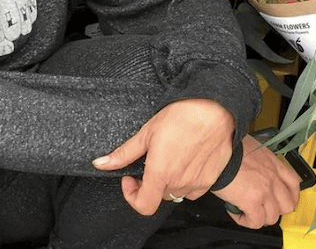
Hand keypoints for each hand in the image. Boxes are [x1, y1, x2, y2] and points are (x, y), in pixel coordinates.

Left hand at [92, 98, 233, 214]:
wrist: (215, 109)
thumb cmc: (182, 116)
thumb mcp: (147, 132)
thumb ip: (123, 153)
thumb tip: (99, 163)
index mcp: (161, 173)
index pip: (143, 206)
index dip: (132, 195)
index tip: (131, 178)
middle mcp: (179, 182)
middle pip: (158, 195)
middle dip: (150, 182)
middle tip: (152, 160)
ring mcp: (197, 183)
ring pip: (176, 192)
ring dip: (169, 181)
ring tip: (172, 156)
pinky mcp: (211, 180)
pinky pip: (194, 189)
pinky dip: (187, 180)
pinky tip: (187, 160)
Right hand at [212, 134, 301, 228]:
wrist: (217, 148)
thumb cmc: (228, 146)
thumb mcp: (250, 147)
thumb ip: (256, 160)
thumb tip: (250, 168)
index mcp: (272, 162)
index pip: (293, 183)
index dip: (291, 196)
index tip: (284, 201)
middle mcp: (272, 177)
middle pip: (287, 205)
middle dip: (275, 210)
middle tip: (262, 208)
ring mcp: (264, 190)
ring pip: (272, 217)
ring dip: (259, 217)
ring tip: (245, 210)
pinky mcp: (252, 201)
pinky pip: (255, 222)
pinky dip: (245, 221)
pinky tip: (235, 212)